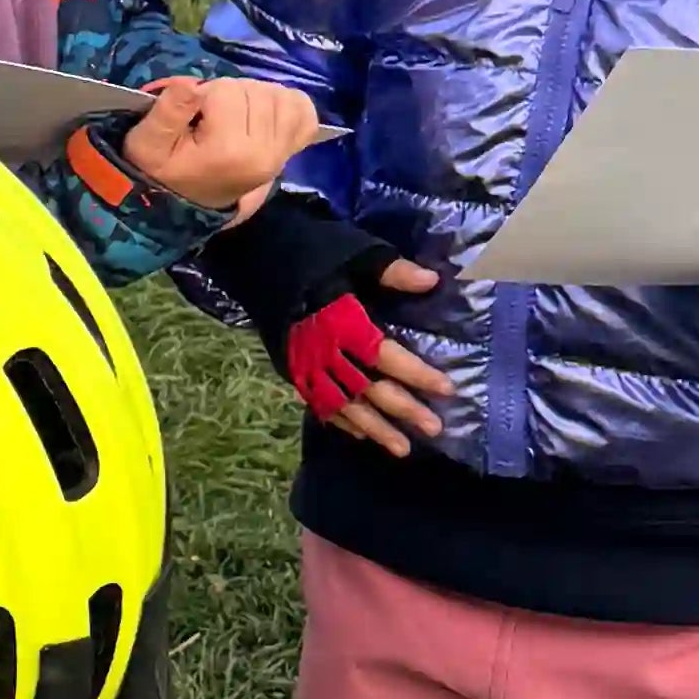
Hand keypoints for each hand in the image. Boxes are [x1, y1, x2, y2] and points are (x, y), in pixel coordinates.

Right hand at [115, 74, 323, 204]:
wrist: (188, 204)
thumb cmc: (165, 171)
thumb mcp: (147, 144)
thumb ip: (166, 113)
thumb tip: (190, 84)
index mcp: (230, 151)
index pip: (225, 91)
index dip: (203, 94)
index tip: (191, 117)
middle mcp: (264, 153)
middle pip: (254, 91)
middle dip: (229, 94)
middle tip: (210, 118)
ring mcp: (282, 153)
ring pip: (278, 95)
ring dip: (254, 96)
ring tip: (233, 115)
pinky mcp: (291, 151)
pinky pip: (303, 112)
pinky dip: (286, 104)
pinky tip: (265, 113)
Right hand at [286, 256, 454, 450]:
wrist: (251, 250)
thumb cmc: (308, 249)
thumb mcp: (354, 250)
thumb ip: (391, 271)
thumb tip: (432, 283)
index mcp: (340, 321)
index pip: (385, 356)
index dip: (416, 374)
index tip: (447, 390)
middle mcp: (321, 350)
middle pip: (366, 388)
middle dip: (401, 410)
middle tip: (433, 429)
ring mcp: (303, 363)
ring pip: (342, 404)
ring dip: (373, 428)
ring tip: (402, 449)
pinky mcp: (289, 366)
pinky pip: (315, 402)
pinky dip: (340, 420)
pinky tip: (360, 434)